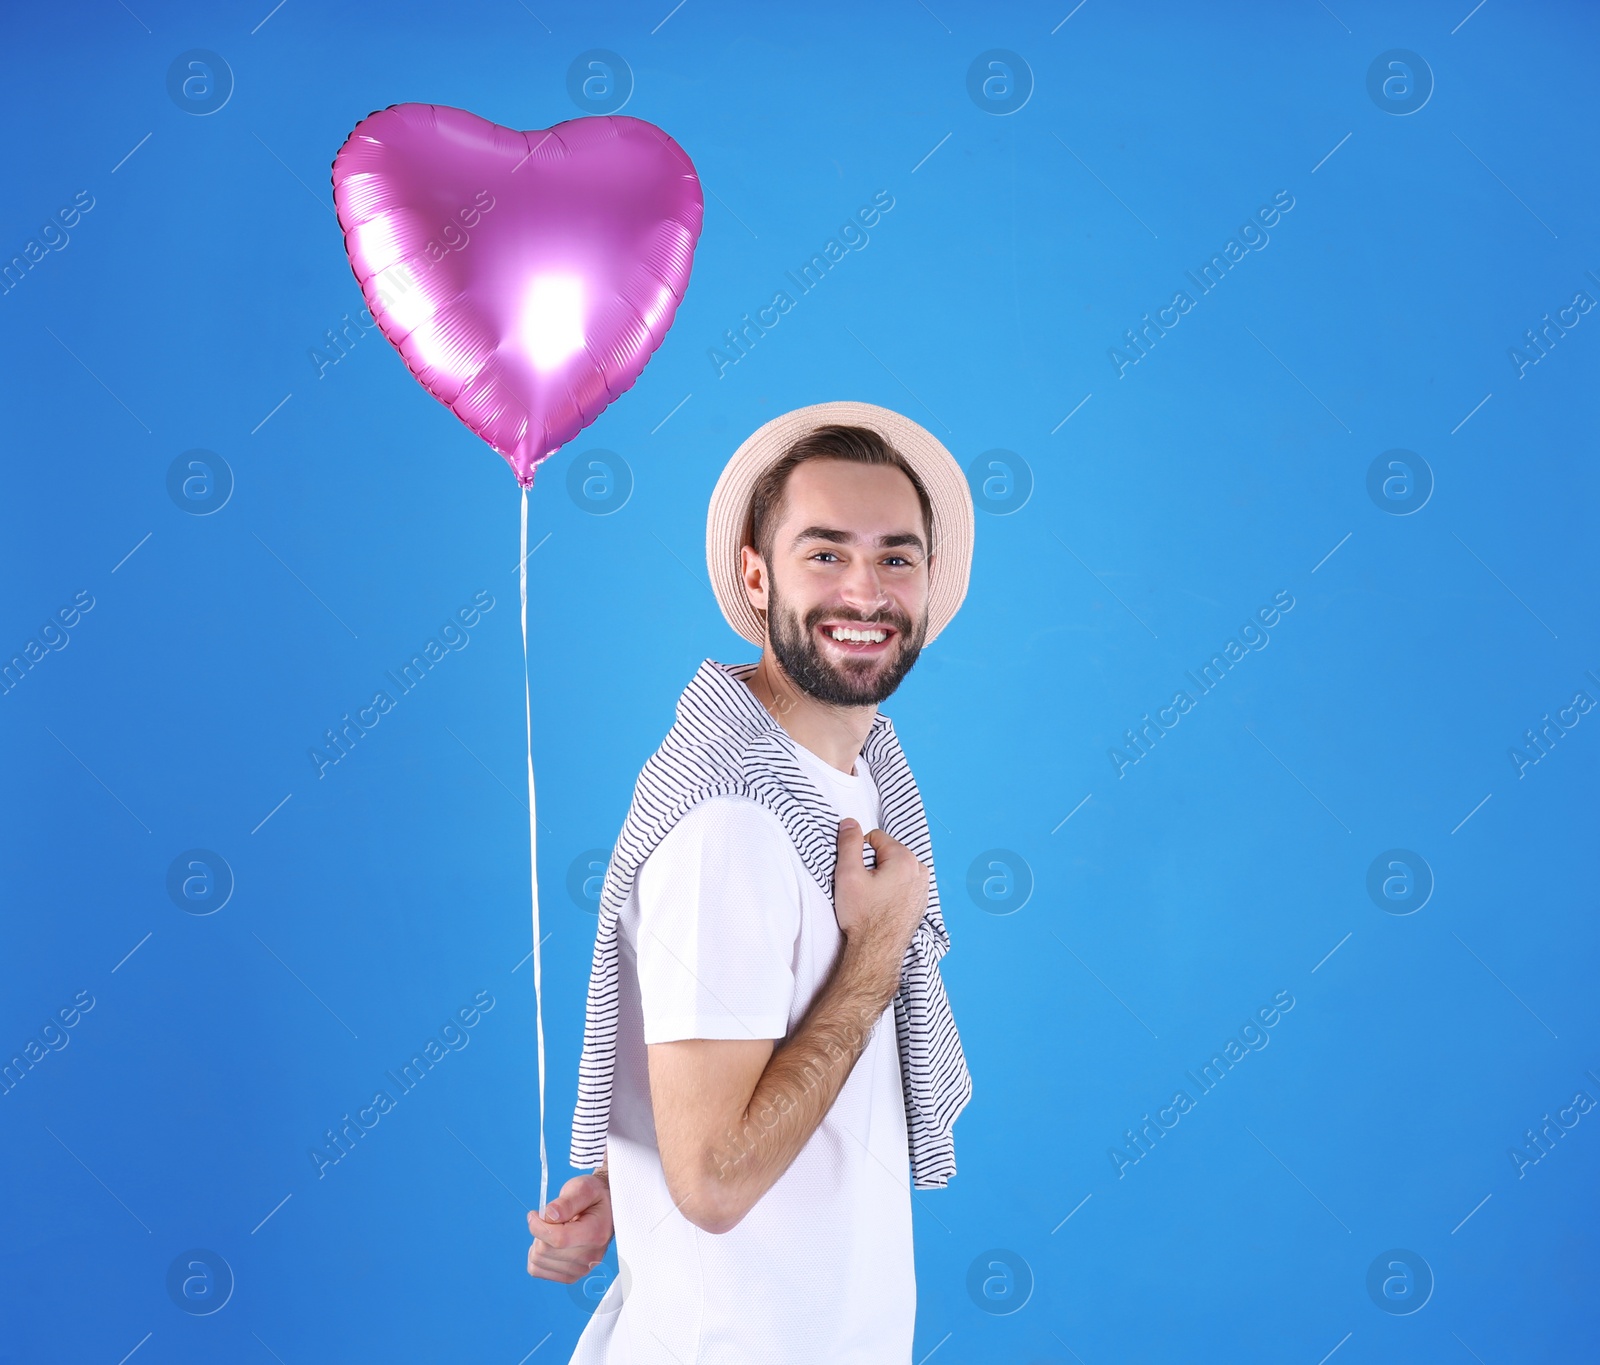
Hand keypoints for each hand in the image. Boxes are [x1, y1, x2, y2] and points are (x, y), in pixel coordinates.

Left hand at [526, 1172, 612, 1282]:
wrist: (605, 1210)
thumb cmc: (593, 1197)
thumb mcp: (583, 1188)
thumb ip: (567, 1202)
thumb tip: (549, 1216)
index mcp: (596, 1233)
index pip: (559, 1239)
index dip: (538, 1226)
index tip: (534, 1213)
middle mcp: (590, 1257)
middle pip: (544, 1250)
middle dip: (539, 1230)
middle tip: (551, 1219)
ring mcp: (580, 1270)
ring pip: (537, 1261)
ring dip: (538, 1242)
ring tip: (553, 1230)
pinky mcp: (570, 1276)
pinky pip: (537, 1270)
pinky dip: (536, 1255)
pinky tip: (548, 1244)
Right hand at [832, 818, 928, 992]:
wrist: (876, 952)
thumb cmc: (864, 916)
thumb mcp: (848, 874)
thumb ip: (849, 843)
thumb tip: (850, 823)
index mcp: (905, 859)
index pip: (875, 838)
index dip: (859, 852)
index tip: (854, 872)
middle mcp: (920, 871)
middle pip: (887, 853)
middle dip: (872, 865)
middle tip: (862, 887)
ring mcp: (923, 888)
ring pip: (894, 869)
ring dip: (882, 877)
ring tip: (872, 898)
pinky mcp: (920, 903)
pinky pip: (902, 884)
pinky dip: (891, 890)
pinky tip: (881, 906)